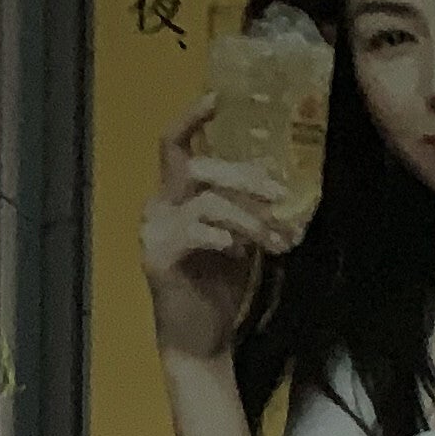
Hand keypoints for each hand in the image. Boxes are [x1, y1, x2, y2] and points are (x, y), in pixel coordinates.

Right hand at [140, 95, 304, 364]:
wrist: (201, 339)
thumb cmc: (219, 286)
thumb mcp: (241, 235)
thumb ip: (247, 205)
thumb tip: (279, 180)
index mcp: (176, 194)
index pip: (177, 143)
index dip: (194, 116)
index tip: (219, 96)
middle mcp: (159, 206)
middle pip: (201, 166)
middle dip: (248, 177)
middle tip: (282, 195)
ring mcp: (153, 231)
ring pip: (207, 200)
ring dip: (249, 217)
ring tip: (276, 241)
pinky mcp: (157, 258)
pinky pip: (195, 232)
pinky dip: (222, 237)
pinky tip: (238, 251)